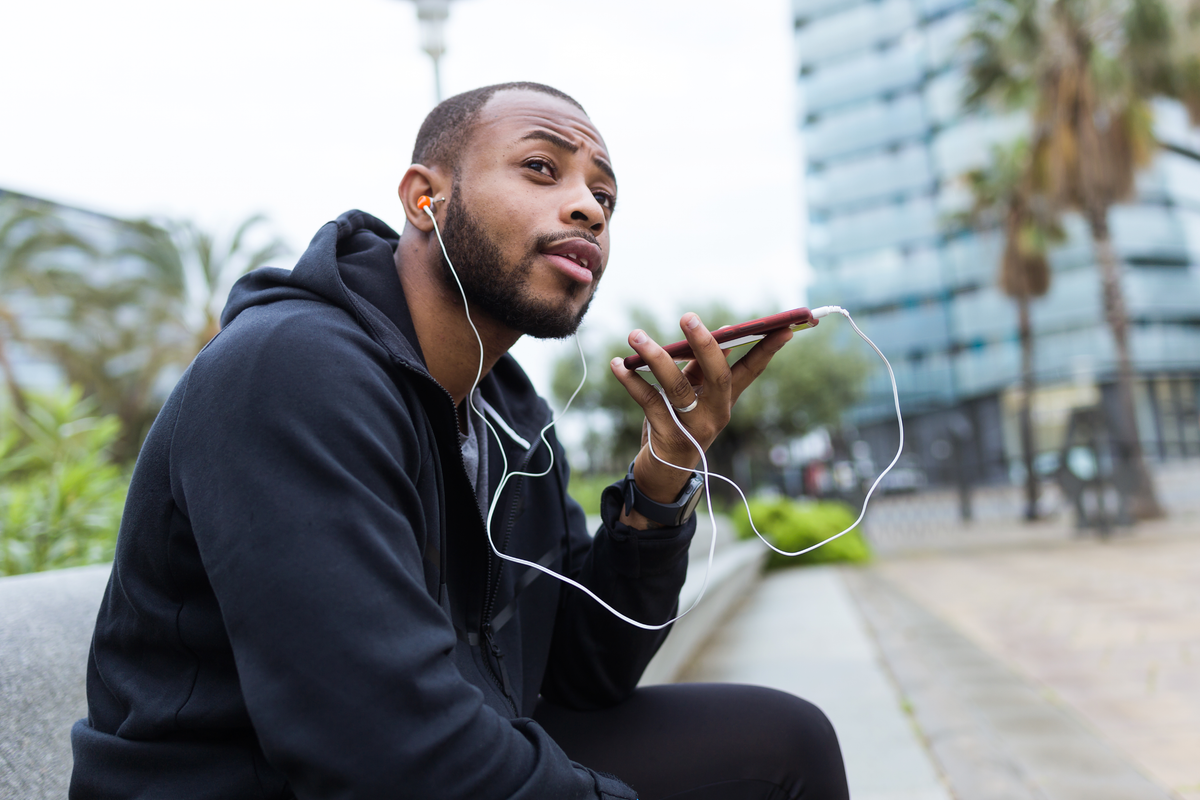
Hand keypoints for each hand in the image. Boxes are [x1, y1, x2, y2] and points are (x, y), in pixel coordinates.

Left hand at [609, 312, 792, 527]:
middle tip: (688, 317)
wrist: (662, 476)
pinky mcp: (666, 436)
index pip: (751, 371)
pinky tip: (617, 364)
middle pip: (718, 376)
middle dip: (705, 344)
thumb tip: (719, 333)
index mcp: (725, 401)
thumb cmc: (678, 424)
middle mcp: (715, 414)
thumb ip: (700, 368)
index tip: (785, 327)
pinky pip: (647, 402)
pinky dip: (630, 381)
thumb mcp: (693, 396)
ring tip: (636, 335)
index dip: (767, 349)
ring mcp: (693, 428)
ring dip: (655, 358)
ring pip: (677, 388)